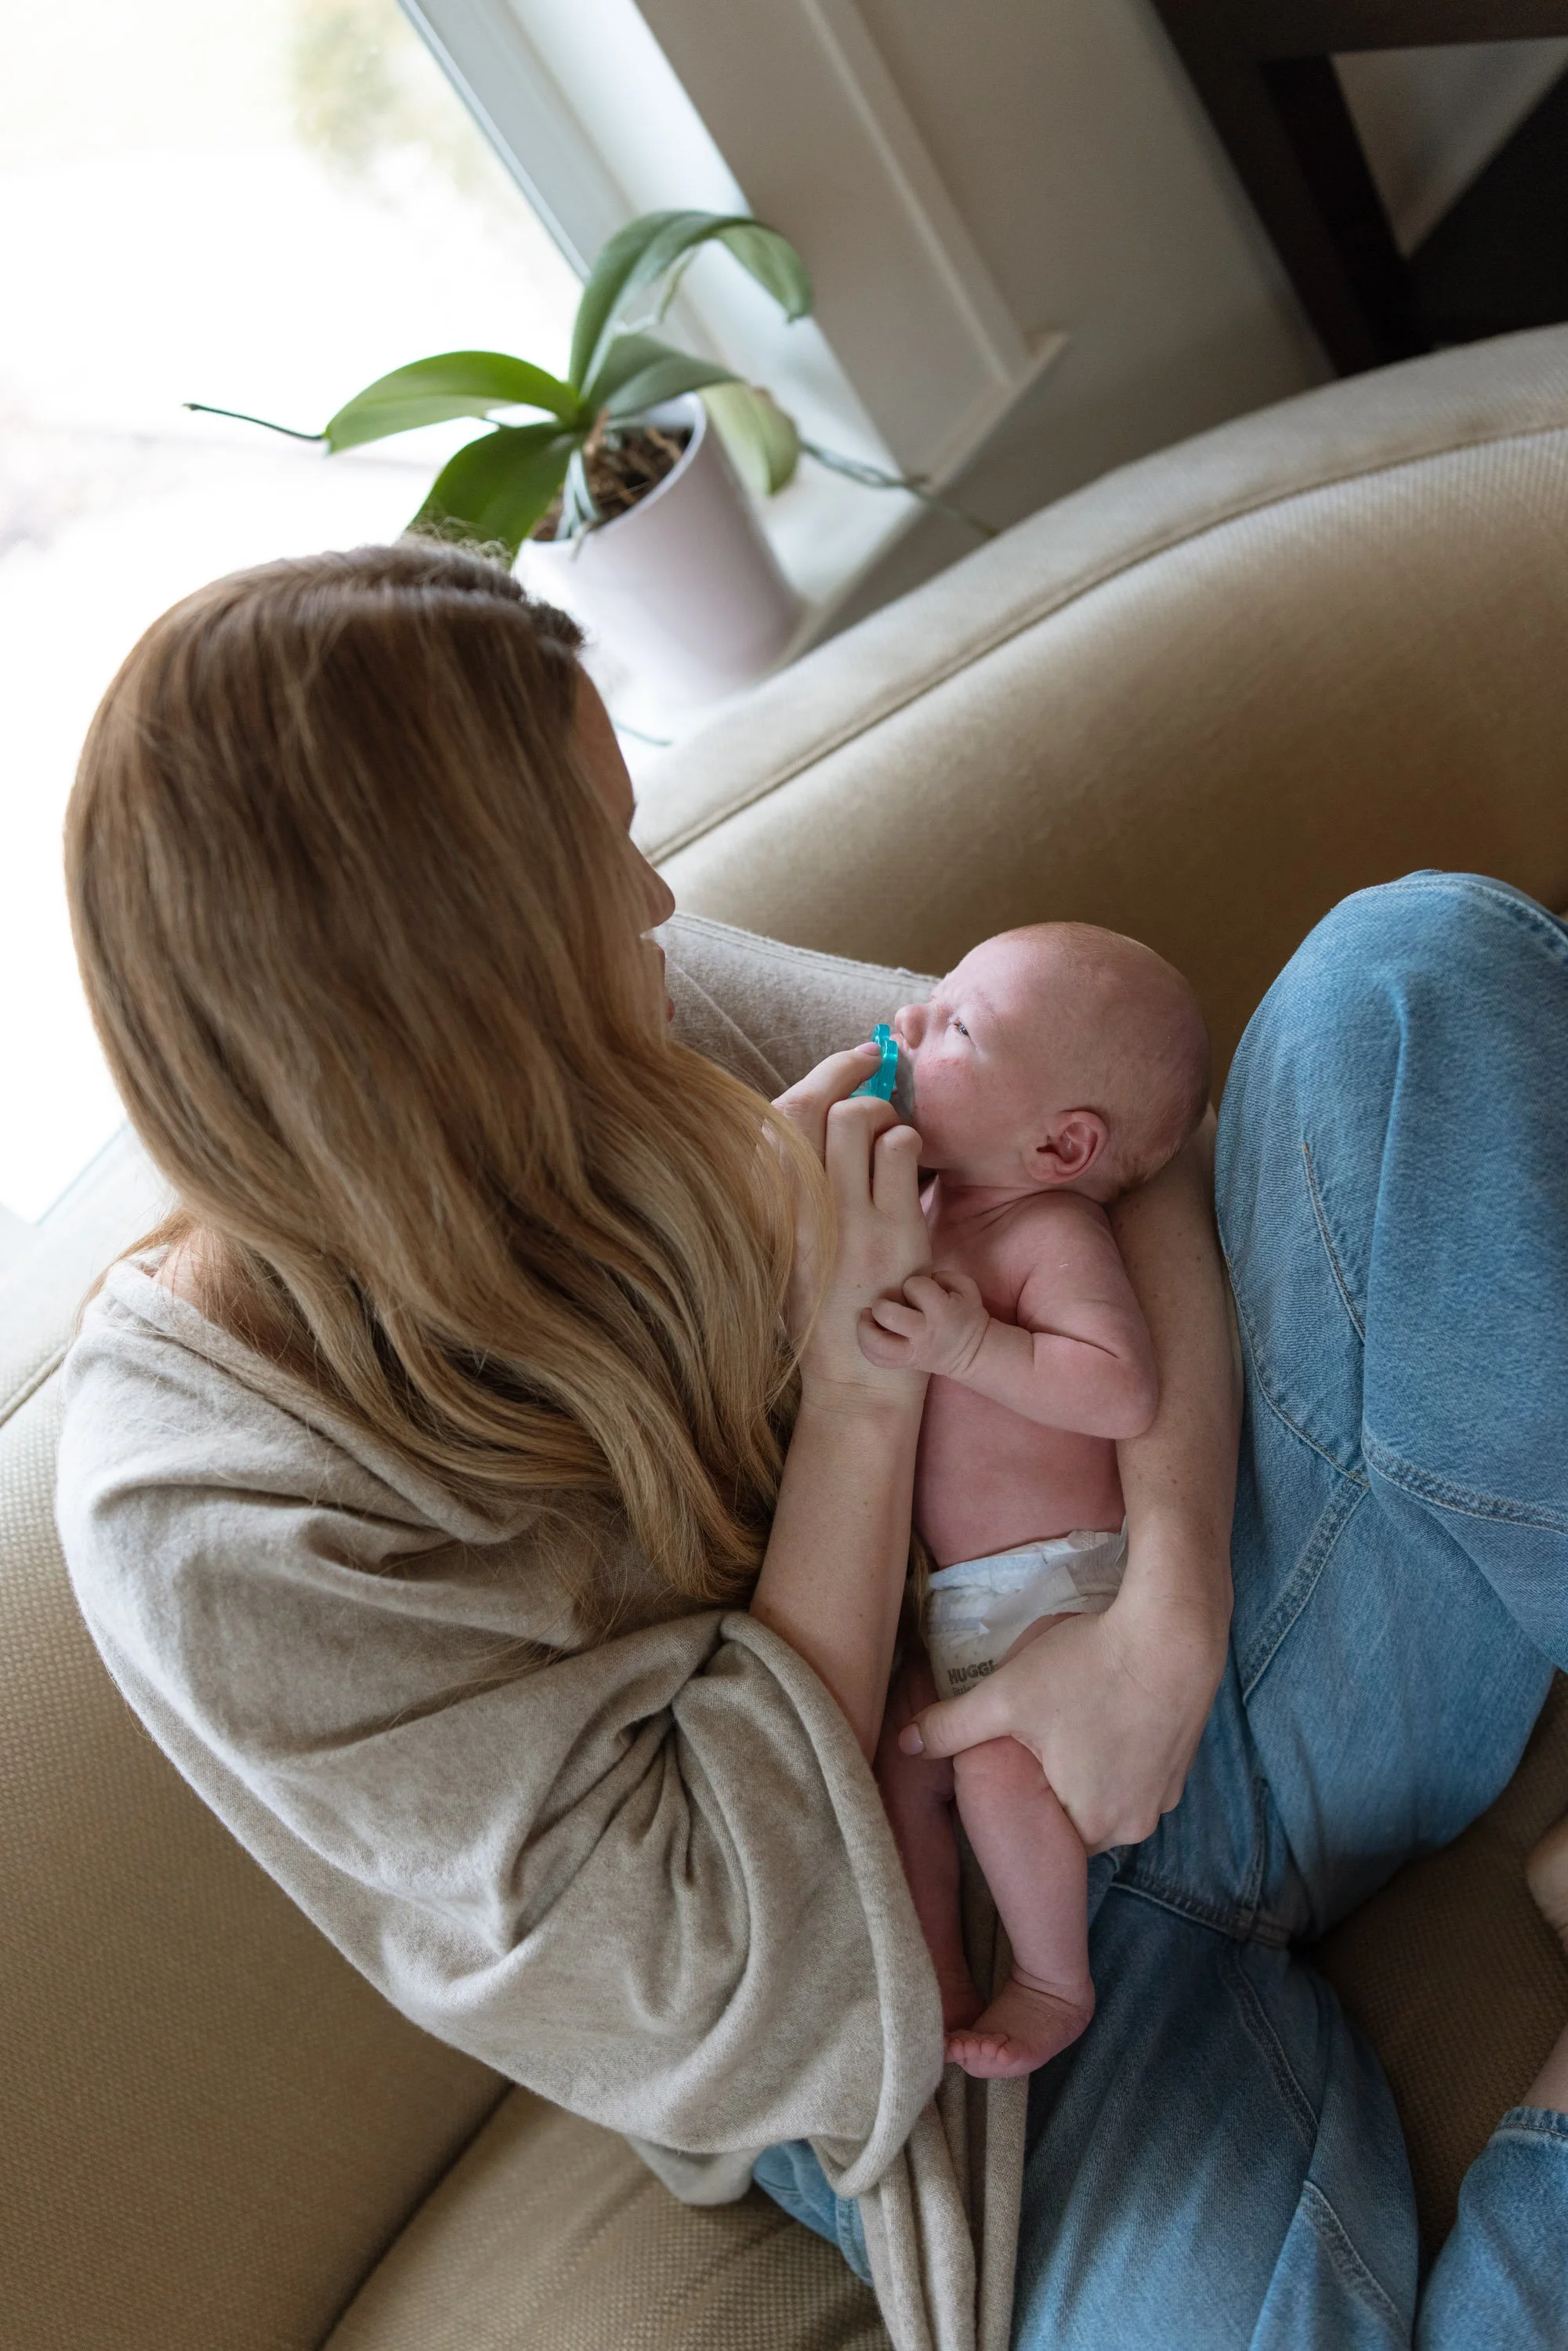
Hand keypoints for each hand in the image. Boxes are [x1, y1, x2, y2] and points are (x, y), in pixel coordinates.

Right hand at [773, 1048, 930, 1404]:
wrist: (855, 1385)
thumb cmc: (825, 1318)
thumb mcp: (785, 1254)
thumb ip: (790, 1197)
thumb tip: (814, 1128)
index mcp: (765, 1214)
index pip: (774, 1120)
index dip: (816, 1079)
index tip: (847, 1064)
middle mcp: (795, 1211)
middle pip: (812, 1106)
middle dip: (851, 1081)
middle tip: (879, 1085)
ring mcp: (844, 1219)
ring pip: (859, 1119)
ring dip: (885, 1114)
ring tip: (896, 1136)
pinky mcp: (891, 1232)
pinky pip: (902, 1151)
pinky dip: (911, 1144)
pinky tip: (913, 1168)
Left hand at [860, 1270, 989, 1377]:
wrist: (971, 1353)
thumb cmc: (966, 1314)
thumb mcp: (966, 1287)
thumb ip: (944, 1275)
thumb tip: (918, 1278)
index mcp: (941, 1312)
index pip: (913, 1287)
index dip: (913, 1284)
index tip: (919, 1291)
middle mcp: (923, 1333)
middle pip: (889, 1315)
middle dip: (882, 1304)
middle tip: (886, 1303)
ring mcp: (912, 1352)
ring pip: (878, 1344)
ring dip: (865, 1328)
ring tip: (866, 1316)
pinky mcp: (905, 1363)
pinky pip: (878, 1360)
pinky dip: (866, 1346)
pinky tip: (869, 1332)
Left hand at [898, 1575, 1226, 1850]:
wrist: (1175, 1632)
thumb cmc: (1089, 1668)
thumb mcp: (1007, 1695)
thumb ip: (952, 1725)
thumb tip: (904, 1743)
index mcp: (1091, 1826)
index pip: (1040, 1833)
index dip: (1020, 1799)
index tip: (1011, 1763)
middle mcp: (1135, 1826)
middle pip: (1073, 1816)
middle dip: (1051, 1783)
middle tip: (1036, 1736)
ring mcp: (1166, 1797)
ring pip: (1106, 1794)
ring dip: (1086, 1768)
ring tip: (1071, 1720)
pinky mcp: (1183, 1767)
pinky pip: (1136, 1773)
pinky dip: (1118, 1751)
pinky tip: (1106, 1711)